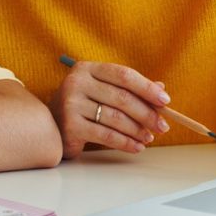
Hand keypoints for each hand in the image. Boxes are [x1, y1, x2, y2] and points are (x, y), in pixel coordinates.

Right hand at [49, 60, 170, 158]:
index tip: (165, 100)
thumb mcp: (103, 91)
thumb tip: (161, 90)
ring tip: (149, 138)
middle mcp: (76, 82)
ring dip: (137, 130)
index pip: (123, 74)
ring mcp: (71, 104)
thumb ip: (128, 89)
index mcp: (87, 68)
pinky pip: (106, 135)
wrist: (49, 125)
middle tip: (163, 126)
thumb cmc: (82, 106)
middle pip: (122, 97)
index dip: (147, 87)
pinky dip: (125, 142)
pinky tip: (136, 147)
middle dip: (147, 113)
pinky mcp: (70, 126)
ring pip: (115, 118)